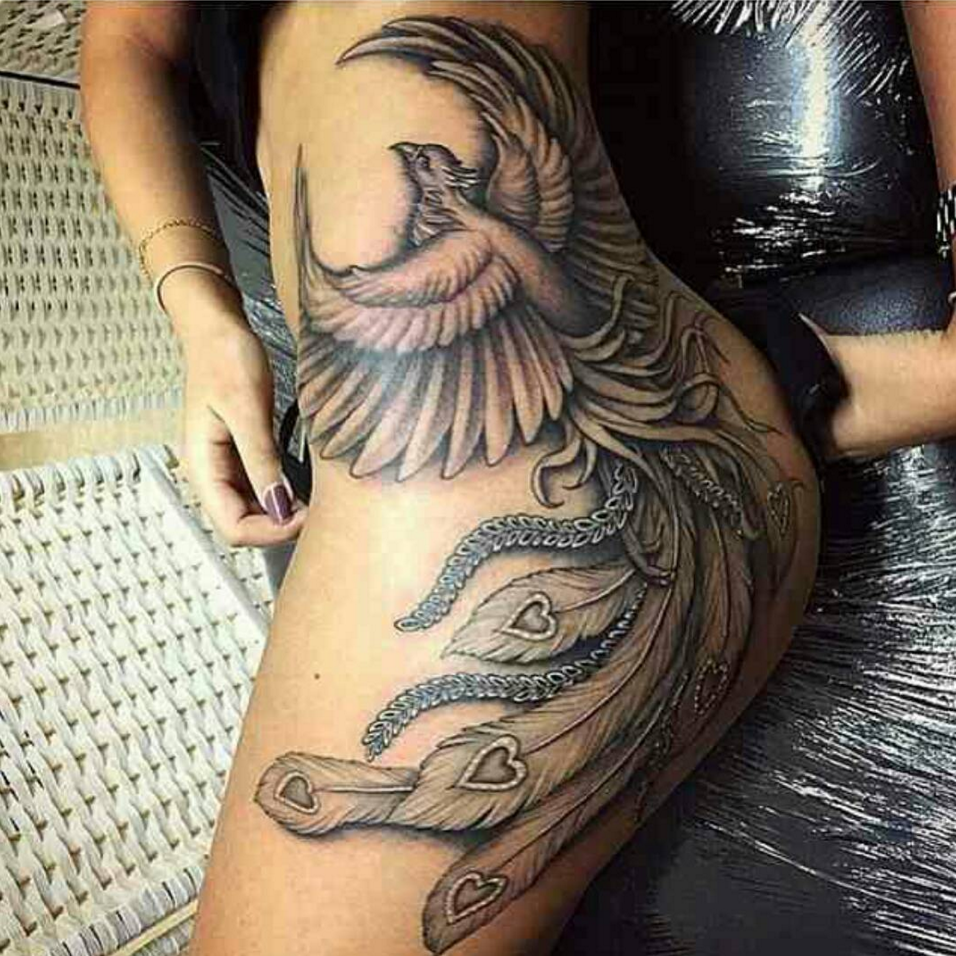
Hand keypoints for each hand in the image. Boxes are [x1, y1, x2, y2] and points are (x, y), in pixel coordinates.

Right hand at [179, 316, 307, 546]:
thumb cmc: (226, 358)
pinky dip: (281, 493)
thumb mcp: (247, 409)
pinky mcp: (240, 453)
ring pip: (252, 509)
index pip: (232, 526)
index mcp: (203, 465)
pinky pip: (259, 487)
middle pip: (241, 524)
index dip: (270, 530)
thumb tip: (278, 506)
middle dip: (278, 526)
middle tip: (317, 510)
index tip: (305, 515)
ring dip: (281, 513)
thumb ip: (261, 460)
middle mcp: (210, 471)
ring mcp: (225, 464)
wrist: (217, 328)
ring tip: (314, 501)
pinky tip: (304, 486)